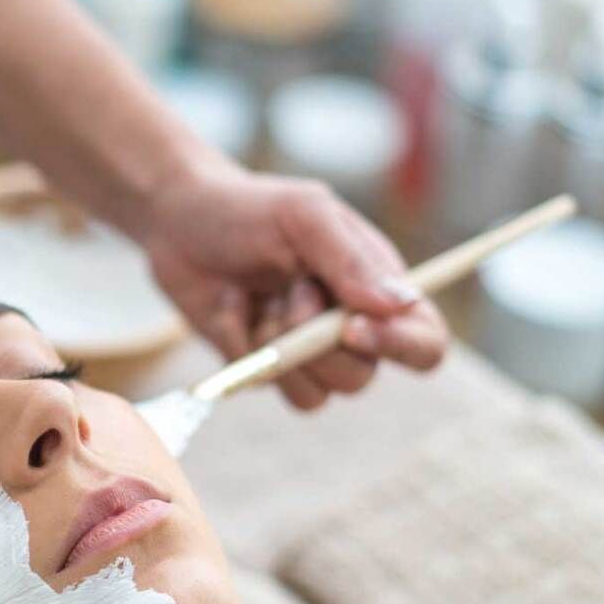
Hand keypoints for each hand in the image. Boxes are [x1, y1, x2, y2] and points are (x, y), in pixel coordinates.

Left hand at [135, 152, 448, 411]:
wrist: (180, 222)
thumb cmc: (250, 209)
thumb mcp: (304, 216)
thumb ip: (350, 260)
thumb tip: (401, 304)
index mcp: (378, 287)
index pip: (424, 339)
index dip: (402, 346)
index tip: (352, 327)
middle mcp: (351, 328)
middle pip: (361, 377)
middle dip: (318, 343)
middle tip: (291, 291)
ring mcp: (306, 354)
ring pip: (316, 394)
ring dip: (282, 348)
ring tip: (263, 298)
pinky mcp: (265, 369)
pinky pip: (268, 385)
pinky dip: (245, 351)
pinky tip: (234, 309)